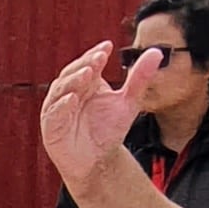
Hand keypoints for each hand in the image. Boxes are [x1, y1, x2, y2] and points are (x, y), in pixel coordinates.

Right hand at [38, 42, 136, 187]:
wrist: (99, 161)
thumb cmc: (109, 130)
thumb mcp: (129, 102)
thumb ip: (139, 78)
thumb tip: (157, 52)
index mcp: (86, 82)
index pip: (89, 63)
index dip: (96, 54)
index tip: (108, 46)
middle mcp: (69, 91)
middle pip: (74, 71)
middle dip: (86, 64)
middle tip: (100, 57)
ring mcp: (58, 107)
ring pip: (62, 88)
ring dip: (74, 79)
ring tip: (88, 73)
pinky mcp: (51, 125)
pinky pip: (54, 112)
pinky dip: (62, 104)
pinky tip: (73, 98)